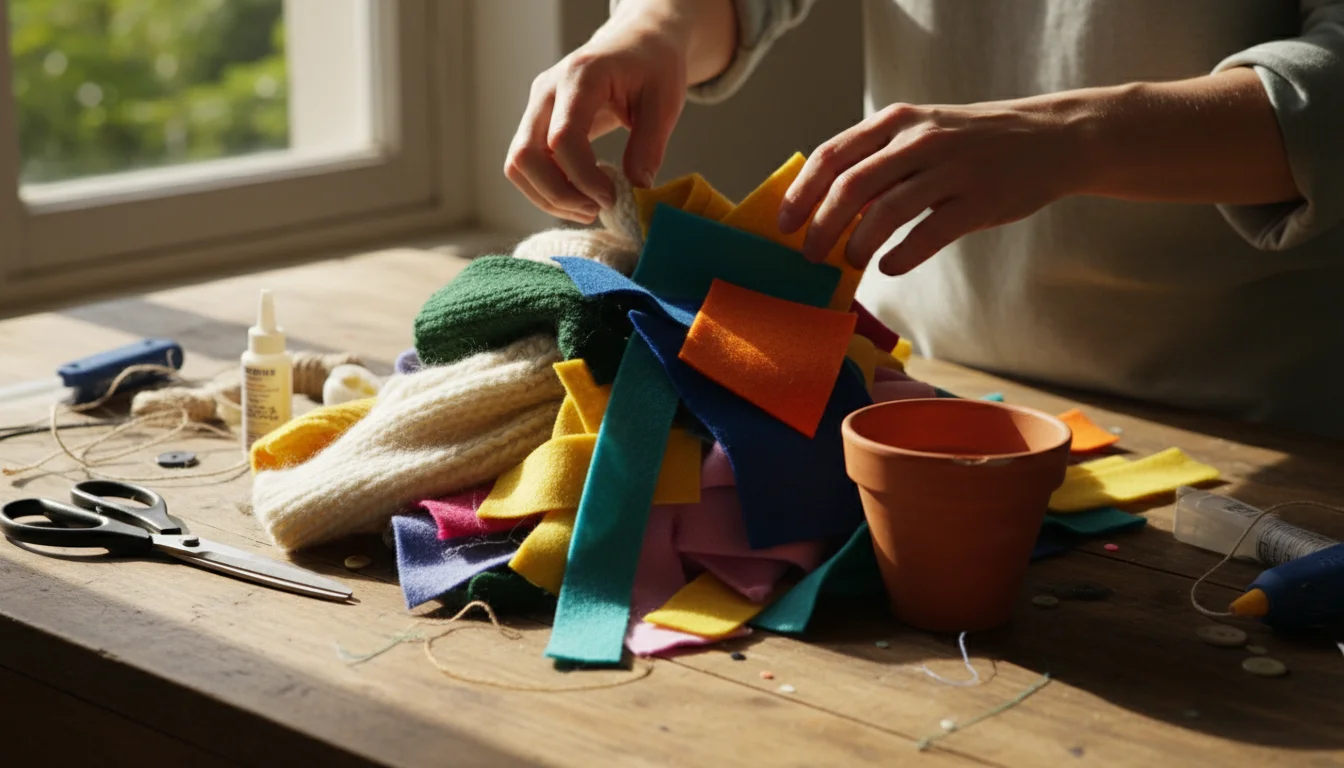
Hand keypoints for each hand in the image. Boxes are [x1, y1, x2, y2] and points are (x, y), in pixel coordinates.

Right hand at [504, 22, 688, 223]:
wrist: (638, 44)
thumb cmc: (653, 67)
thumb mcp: (664, 103)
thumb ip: (649, 145)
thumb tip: (637, 189)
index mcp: (580, 77)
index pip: (562, 137)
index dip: (583, 178)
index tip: (613, 198)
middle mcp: (547, 90)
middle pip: (525, 155)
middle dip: (558, 194)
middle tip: (597, 209)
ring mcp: (537, 107)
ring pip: (518, 165)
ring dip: (548, 198)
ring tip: (589, 209)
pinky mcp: (537, 123)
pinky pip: (527, 165)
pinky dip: (547, 190)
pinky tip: (580, 196)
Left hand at [777, 99, 1090, 274]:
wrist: (1050, 138)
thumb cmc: (972, 144)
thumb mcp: (921, 133)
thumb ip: (877, 161)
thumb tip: (824, 207)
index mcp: (896, 121)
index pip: (831, 156)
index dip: (800, 194)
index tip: (784, 225)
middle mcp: (920, 140)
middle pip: (850, 187)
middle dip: (821, 228)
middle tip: (811, 256)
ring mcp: (952, 169)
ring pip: (884, 213)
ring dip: (857, 246)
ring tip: (851, 262)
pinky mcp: (980, 201)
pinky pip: (927, 235)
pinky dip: (899, 257)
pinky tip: (890, 267)